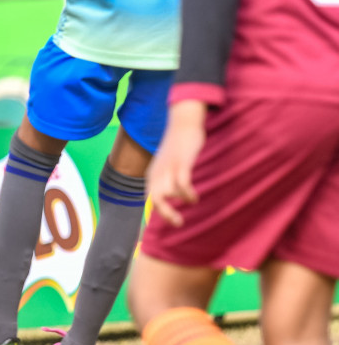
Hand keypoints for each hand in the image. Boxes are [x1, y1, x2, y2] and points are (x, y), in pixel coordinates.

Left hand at [147, 101, 206, 227]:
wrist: (183, 122)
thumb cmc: (178, 146)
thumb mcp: (167, 164)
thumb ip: (166, 178)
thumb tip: (171, 195)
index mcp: (152, 175)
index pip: (149, 198)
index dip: (156, 212)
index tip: (169, 221)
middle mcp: (157, 173)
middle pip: (155, 199)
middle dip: (166, 214)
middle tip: (178, 222)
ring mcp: (169, 168)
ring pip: (167, 193)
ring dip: (180, 200)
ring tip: (192, 200)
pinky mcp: (181, 162)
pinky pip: (181, 183)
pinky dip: (187, 193)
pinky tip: (194, 197)